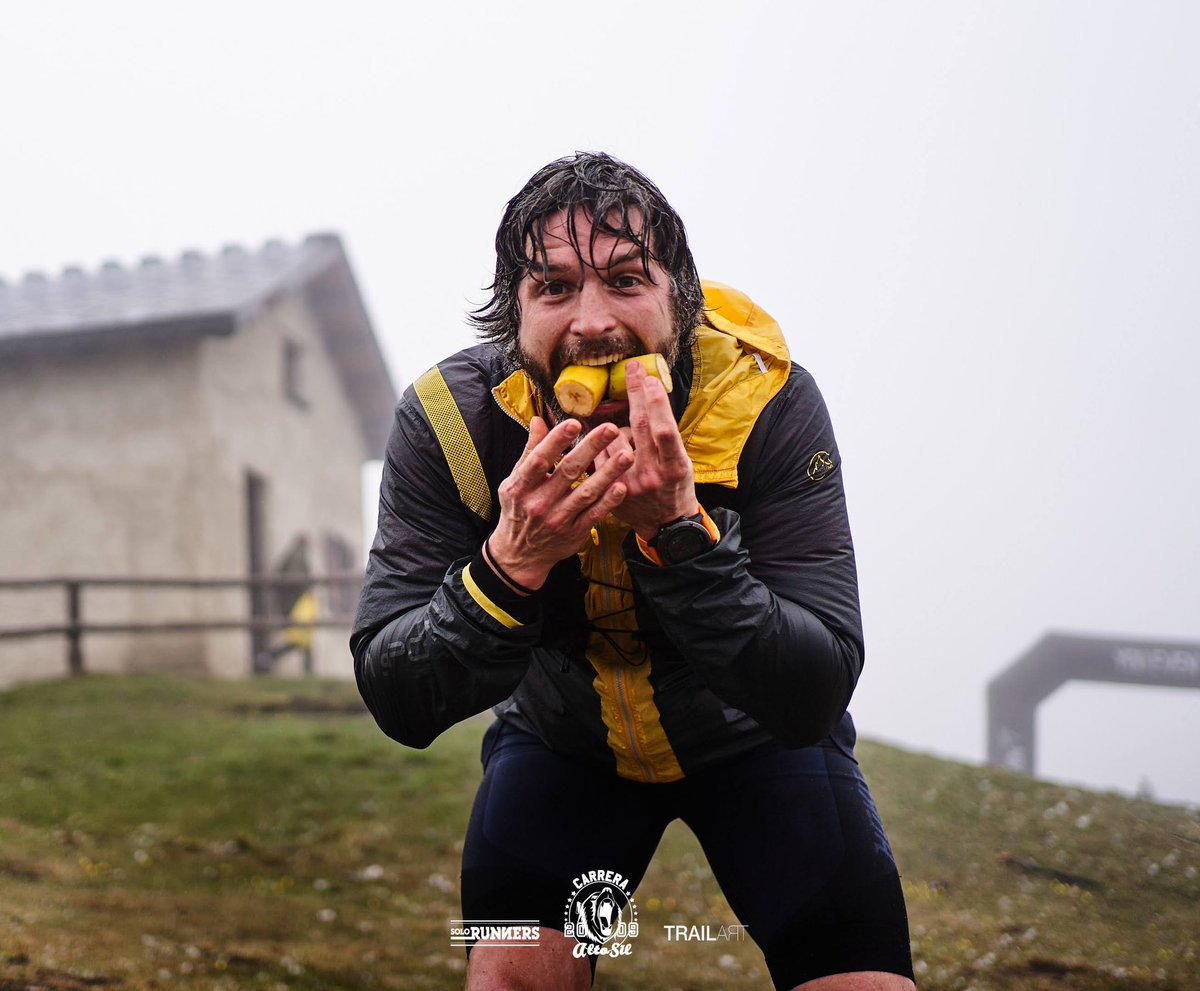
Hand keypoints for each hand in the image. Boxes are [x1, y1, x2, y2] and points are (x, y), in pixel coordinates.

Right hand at [488, 416, 633, 588]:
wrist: (520, 555)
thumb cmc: (518, 510)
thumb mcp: (515, 481)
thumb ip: (530, 451)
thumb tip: (539, 420)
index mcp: (521, 486)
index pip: (540, 460)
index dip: (557, 441)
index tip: (575, 423)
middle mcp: (540, 503)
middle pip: (569, 472)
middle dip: (591, 448)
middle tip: (610, 429)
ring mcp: (559, 519)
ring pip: (587, 493)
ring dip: (608, 473)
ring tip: (627, 455)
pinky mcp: (575, 533)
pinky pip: (595, 515)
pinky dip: (609, 501)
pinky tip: (622, 486)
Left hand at [594, 360, 697, 540]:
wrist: (665, 525)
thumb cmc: (676, 487)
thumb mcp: (682, 463)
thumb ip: (667, 436)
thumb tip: (652, 397)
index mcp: (674, 467)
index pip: (663, 430)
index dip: (656, 403)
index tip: (650, 379)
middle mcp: (651, 475)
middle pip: (640, 426)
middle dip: (636, 393)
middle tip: (633, 369)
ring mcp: (628, 483)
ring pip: (617, 437)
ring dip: (621, 427)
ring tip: (631, 438)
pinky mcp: (610, 490)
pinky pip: (602, 454)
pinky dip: (608, 445)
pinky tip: (615, 449)